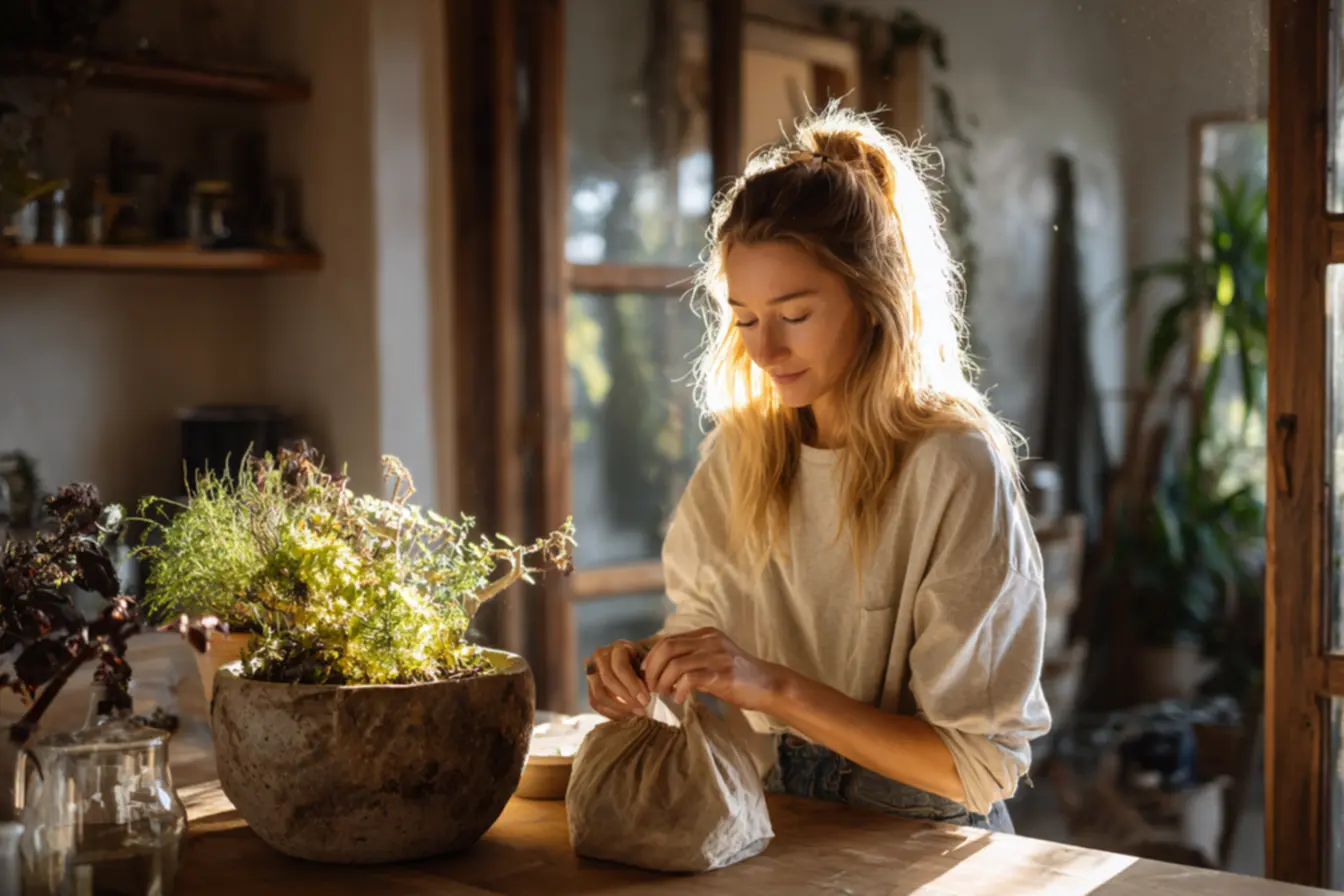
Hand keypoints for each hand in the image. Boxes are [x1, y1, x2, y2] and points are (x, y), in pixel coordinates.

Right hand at [584, 639, 651, 719]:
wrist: (635, 661)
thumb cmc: (644, 662)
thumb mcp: (649, 663)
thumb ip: (648, 675)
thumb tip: (645, 698)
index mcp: (618, 647)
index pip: (620, 667)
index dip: (632, 685)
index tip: (646, 700)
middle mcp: (601, 655)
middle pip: (607, 679)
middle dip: (626, 698)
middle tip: (642, 710)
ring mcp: (591, 670)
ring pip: (598, 693)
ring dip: (618, 708)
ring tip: (634, 714)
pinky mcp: (589, 685)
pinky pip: (595, 702)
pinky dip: (610, 712)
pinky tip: (624, 717)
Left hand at [641, 627, 781, 712]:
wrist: (768, 685)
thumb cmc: (739, 676)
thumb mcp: (713, 660)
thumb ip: (691, 660)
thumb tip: (662, 671)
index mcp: (705, 634)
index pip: (668, 639)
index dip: (652, 657)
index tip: (646, 674)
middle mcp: (709, 640)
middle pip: (668, 648)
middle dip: (653, 669)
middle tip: (650, 687)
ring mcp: (716, 656)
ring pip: (675, 663)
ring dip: (663, 681)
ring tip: (662, 694)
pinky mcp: (722, 674)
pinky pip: (689, 678)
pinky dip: (678, 690)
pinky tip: (678, 698)